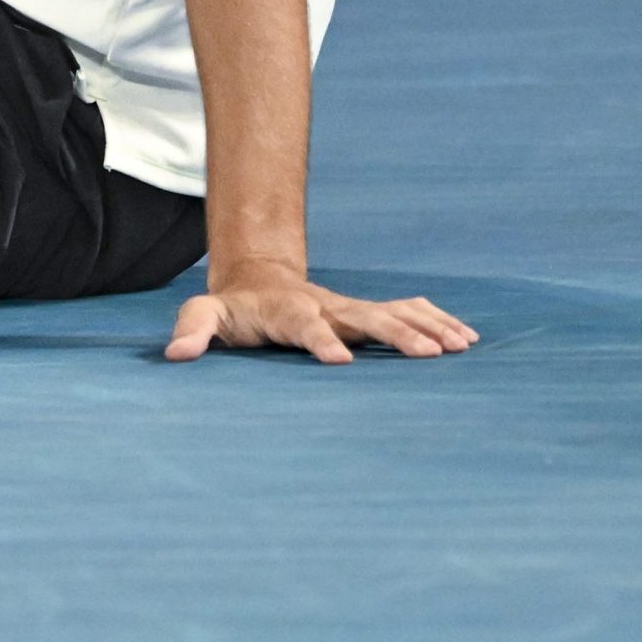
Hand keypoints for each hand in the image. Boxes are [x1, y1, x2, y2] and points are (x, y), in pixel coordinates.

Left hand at [165, 271, 477, 363]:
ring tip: (459, 346)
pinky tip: (465, 337)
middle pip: (364, 317)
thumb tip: (176, 356)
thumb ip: (192, 330)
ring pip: (394, 312)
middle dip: (397, 334)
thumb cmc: (233, 308)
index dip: (321, 341)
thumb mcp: (205, 314)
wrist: (258, 279)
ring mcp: (350, 307)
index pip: (305, 326)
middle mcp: (327, 306)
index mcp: (288, 311)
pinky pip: (406, 311)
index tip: (341, 362)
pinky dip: (436, 320)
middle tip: (428, 355)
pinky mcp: (365, 312)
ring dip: (427, 327)